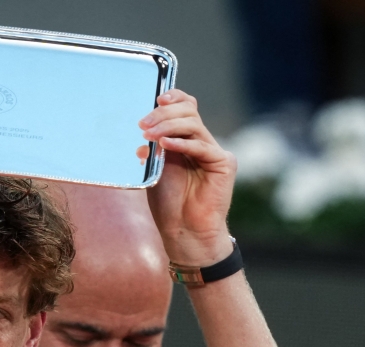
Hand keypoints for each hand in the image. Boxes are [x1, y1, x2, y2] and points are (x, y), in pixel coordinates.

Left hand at [138, 90, 236, 265]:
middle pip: (189, 112)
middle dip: (163, 114)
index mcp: (187, 140)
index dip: (173, 98)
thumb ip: (153, 148)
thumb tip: (141, 129)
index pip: (186, 107)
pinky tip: (165, 145)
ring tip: (149, 135)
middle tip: (143, 124)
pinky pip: (201, 147)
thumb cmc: (169, 203)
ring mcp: (214, 152)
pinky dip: (182, 144)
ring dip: (168, 126)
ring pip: (194, 125)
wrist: (184, 231)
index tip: (155, 98)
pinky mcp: (223, 164)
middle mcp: (202, 142)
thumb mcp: (155, 169)